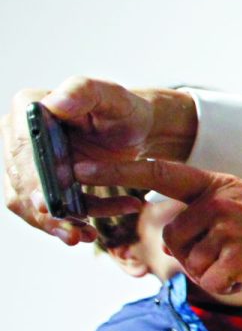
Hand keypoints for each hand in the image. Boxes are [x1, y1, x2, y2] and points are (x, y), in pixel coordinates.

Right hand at [5, 81, 193, 243]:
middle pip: (21, 181)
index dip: (33, 180)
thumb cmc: (123, 110)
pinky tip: (90, 231)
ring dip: (55, 224)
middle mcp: (19, 135)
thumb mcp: (111, 97)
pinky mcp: (39, 182)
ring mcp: (26, 161)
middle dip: (46, 212)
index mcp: (29, 109)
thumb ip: (84, 93)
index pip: (22, 152)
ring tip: (84, 237)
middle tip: (74, 234)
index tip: (48, 204)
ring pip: (30, 202)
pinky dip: (65, 223)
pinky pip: (46, 210)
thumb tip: (55, 103)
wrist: (134, 130)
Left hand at [74, 158, 241, 293]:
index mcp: (217, 183)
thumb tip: (174, 241)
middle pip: (172, 238)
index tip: (79, 171)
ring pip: (190, 264)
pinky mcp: (237, 258)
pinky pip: (211, 282)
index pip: (159, 173)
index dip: (117, 172)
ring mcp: (227, 229)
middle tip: (230, 253)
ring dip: (212, 273)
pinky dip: (229, 287)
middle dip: (192, 254)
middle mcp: (217, 202)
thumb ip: (207, 209)